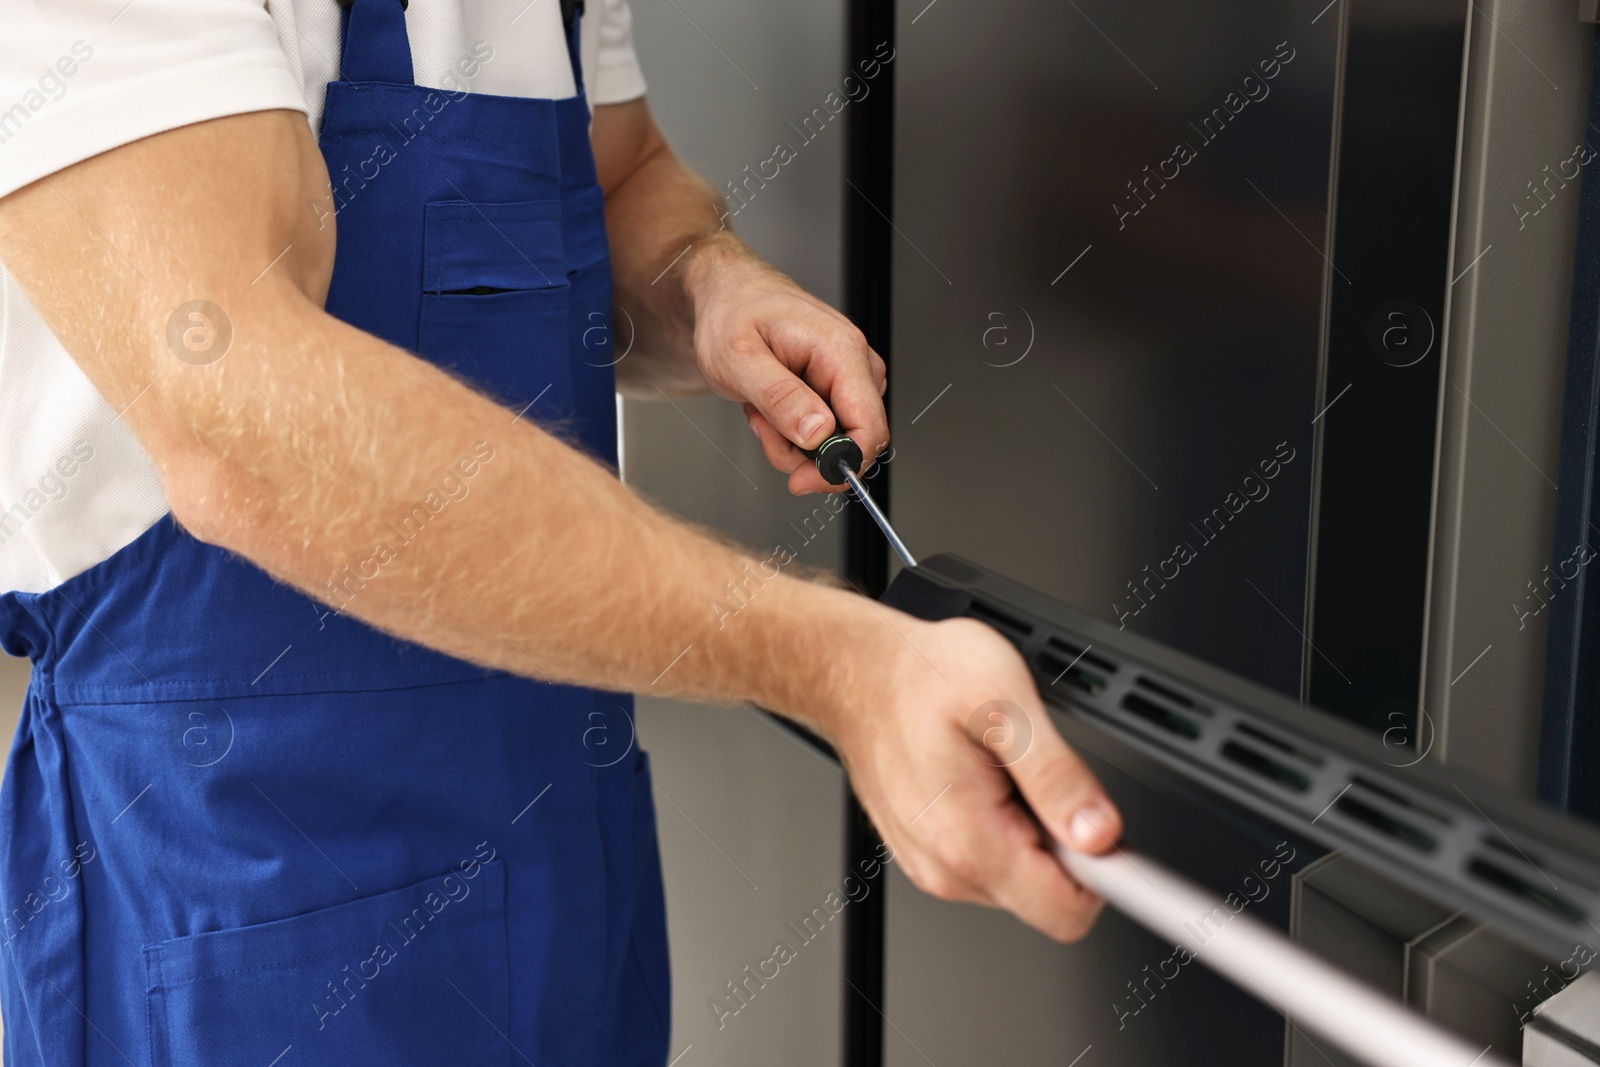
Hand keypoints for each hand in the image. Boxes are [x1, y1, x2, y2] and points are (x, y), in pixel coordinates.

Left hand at [684, 233, 887, 494]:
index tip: (803, 480)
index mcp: (840, 350)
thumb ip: (781, 398)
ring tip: (761, 407)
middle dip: (803, 452)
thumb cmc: (732, 315)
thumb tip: (819, 434)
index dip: (842, 464)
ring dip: (791, 442)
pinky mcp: (838, 389)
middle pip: (853, 441)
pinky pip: (825, 433)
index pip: (870, 426)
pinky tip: (771, 407)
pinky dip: (792, 433)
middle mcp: (855, 363)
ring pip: (836, 442)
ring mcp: (849, 377)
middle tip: (762, 425)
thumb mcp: (739, 359)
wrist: (727, 297)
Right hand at [828, 613, 1123, 942]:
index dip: (1112, 881)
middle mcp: (949, 868)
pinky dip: (1003, 821)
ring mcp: (936, 865)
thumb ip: (1058, 775)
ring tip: (1001, 765)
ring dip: (1032, 827)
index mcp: (971, 840)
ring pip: (1025, 876)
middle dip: (1065, 838)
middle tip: (1038, 772)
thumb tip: (1102, 834)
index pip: (1067, 912)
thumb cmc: (918, 677)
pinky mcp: (931, 853)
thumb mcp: (1006, 703)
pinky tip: (981, 774)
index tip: (1126, 851)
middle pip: (1052, 893)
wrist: (856, 672)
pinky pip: (994, 859)